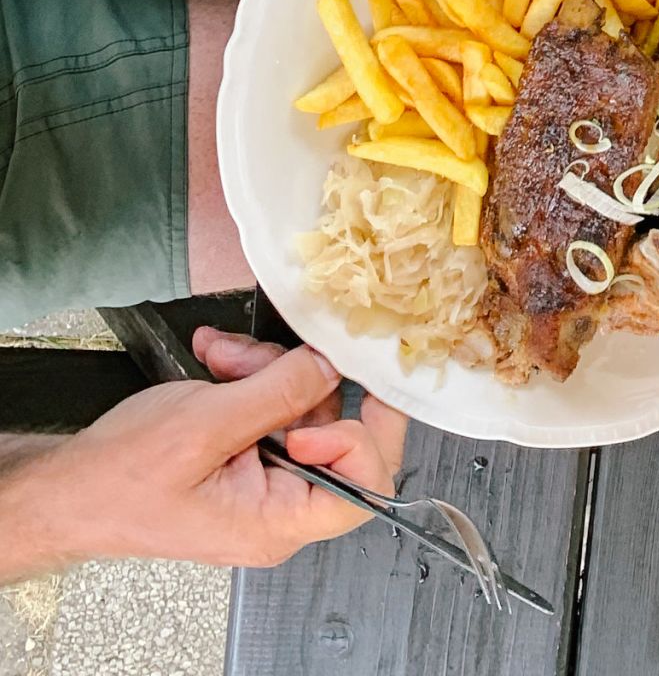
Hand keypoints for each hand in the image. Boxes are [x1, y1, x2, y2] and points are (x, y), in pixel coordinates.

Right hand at [0, 334, 405, 577]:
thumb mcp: (206, 426)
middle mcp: (280, 504)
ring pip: (300, 404)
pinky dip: (248, 374)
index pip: (368, 488)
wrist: (71, 486)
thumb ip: (279, 394)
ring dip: (263, 368)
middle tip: (261, 358)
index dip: (366, 433)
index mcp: (278, 521)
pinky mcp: (248, 452)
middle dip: (297, 379)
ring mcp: (265, 477)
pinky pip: (271, 404)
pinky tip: (218, 359)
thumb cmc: (121, 479)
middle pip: (334, 429)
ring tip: (222, 357)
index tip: (338, 389)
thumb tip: (331, 367)